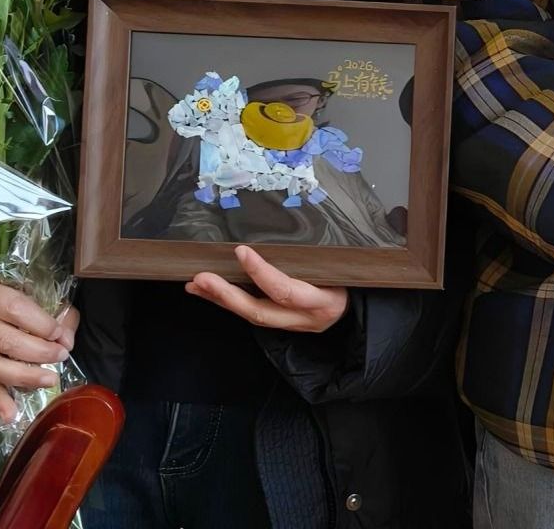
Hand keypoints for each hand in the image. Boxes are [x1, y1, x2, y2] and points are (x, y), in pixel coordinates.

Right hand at [0, 275, 76, 422]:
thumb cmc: (3, 292)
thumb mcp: (26, 289)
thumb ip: (53, 311)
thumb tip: (67, 340)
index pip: (14, 308)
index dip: (40, 324)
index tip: (60, 334)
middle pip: (3, 340)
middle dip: (38, 352)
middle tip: (60, 356)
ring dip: (24, 377)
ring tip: (50, 380)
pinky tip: (11, 415)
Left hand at [186, 245, 348, 332]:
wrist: (358, 312)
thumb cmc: (351, 280)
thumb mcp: (340, 268)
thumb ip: (313, 258)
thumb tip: (281, 227)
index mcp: (322, 302)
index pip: (286, 291)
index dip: (262, 273)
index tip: (241, 251)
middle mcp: (304, 319)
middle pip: (261, 312)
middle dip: (228, 296)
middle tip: (203, 278)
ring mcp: (291, 325)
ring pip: (251, 316)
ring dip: (220, 300)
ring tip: (196, 285)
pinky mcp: (282, 325)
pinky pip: (252, 314)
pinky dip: (228, 303)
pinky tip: (208, 293)